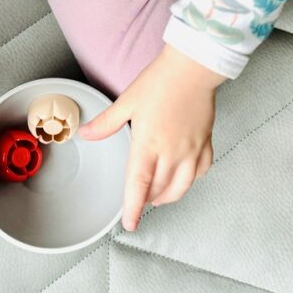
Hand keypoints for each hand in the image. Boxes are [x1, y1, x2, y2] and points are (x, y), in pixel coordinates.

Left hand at [80, 45, 224, 230]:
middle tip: (138, 200)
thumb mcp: (128, 102)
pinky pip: (200, 172)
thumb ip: (107, 124)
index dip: (132, 208)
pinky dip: (189, 180)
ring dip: (167, 196)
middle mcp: (172, 153)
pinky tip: (182, 177)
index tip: (129, 224)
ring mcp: (192, 151)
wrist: (193, 68)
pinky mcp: (206, 144)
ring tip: (157, 195)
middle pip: (158, 190)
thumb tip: (86, 134)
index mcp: (149, 144)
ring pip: (181, 187)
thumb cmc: (161, 81)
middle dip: (147, 200)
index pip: (138, 185)